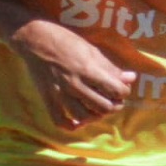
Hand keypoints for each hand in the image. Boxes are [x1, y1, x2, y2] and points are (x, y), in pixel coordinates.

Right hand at [8, 19, 136, 129]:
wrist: (35, 39)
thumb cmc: (66, 41)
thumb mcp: (91, 50)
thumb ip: (110, 67)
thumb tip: (131, 78)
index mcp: (88, 69)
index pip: (115, 90)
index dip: (123, 92)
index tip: (122, 89)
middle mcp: (75, 84)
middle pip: (102, 106)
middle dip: (113, 105)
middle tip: (114, 100)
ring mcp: (60, 93)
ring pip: (83, 116)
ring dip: (95, 116)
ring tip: (99, 109)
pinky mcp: (48, 98)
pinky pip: (59, 120)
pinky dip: (70, 125)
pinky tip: (78, 122)